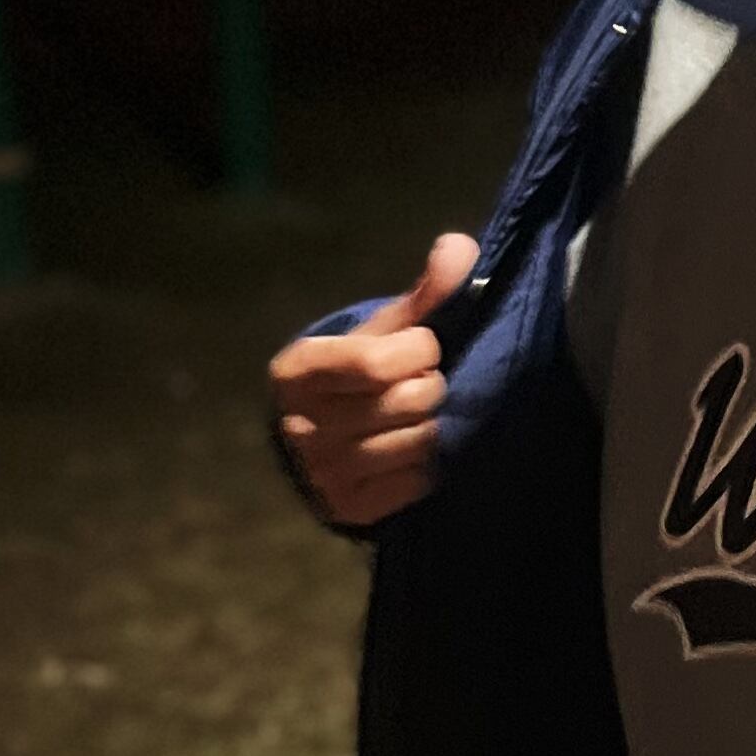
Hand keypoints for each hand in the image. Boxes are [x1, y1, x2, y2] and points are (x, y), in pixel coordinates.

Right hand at [268, 232, 475, 525]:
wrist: (323, 437)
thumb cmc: (357, 373)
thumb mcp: (381, 331)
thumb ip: (423, 295)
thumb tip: (458, 248)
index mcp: (298, 370)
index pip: (376, 363)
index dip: (419, 350)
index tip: (423, 346)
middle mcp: (301, 425)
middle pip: (406, 402)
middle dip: (430, 386)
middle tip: (424, 383)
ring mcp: (324, 472)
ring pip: (417, 442)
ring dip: (432, 425)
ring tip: (420, 415)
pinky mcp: (350, 507)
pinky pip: (418, 480)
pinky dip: (428, 463)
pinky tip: (414, 448)